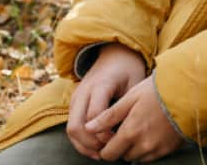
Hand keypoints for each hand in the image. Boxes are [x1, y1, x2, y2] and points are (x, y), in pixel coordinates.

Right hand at [66, 43, 145, 158]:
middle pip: (76, 126)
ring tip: (102, 154)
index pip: (95, 116)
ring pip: (71, 129)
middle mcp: (83, 92)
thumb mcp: (136, 82)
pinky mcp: (74, 103)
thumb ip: (130, 104)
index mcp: (100, 85)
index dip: (104, 133)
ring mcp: (76, 98)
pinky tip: (96, 149)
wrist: (114, 53)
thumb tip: (131, 130)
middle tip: (109, 151)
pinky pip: (72, 126)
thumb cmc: (129, 69)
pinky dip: (81, 140)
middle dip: (91, 144)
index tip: (119, 139)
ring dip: (84, 145)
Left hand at [88, 74, 185, 162]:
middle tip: (125, 131)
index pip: (108, 154)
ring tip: (140, 130)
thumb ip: (108, 116)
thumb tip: (87, 128)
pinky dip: (147, 149)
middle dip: (120, 147)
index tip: (109, 136)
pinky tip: (152, 133)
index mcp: (130, 133)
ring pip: (137, 157)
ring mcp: (157, 149)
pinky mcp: (169, 149)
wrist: (191, 92)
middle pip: (122, 157)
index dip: (105, 147)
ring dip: (134, 148)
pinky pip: (151, 157)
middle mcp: (143, 145)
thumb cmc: (158, 91)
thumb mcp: (131, 98)